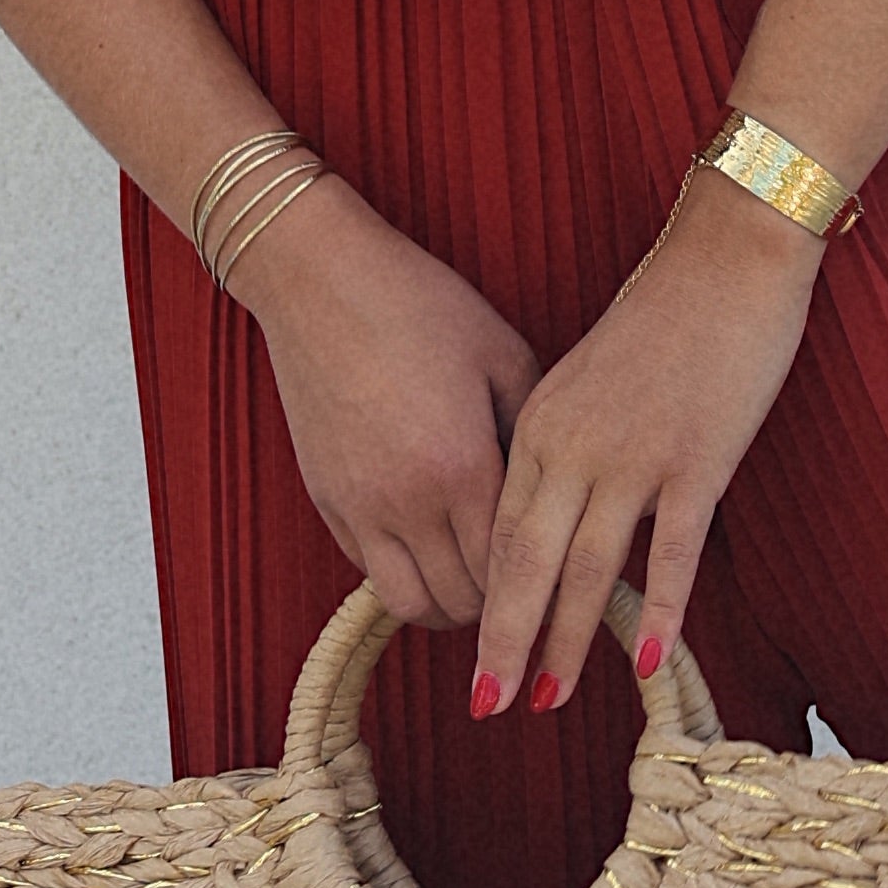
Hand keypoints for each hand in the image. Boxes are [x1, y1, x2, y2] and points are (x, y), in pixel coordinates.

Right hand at [237, 181, 541, 627]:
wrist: (319, 280)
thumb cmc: (421, 305)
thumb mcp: (505, 357)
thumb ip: (535, 434)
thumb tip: (564, 487)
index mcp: (464, 466)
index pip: (514, 570)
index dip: (545, 585)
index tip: (569, 584)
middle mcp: (407, 501)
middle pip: (465, 602)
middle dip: (502, 606)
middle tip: (530, 588)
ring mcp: (360, 507)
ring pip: (412, 604)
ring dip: (450, 604)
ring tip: (475, 581)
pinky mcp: (326, 501)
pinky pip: (369, 572)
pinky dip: (405, 576)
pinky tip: (430, 548)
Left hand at [472, 174, 820, 711]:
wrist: (726, 254)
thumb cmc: (665, 312)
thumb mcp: (587, 375)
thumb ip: (566, 439)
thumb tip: (559, 505)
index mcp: (540, 424)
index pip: (500, 529)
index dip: (486, 598)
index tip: (477, 650)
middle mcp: (574, 446)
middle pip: (527, 564)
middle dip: (504, 641)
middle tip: (484, 707)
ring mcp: (635, 456)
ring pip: (590, 569)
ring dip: (567, 642)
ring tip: (546, 701)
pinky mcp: (697, 460)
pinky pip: (672, 551)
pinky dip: (660, 611)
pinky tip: (649, 664)